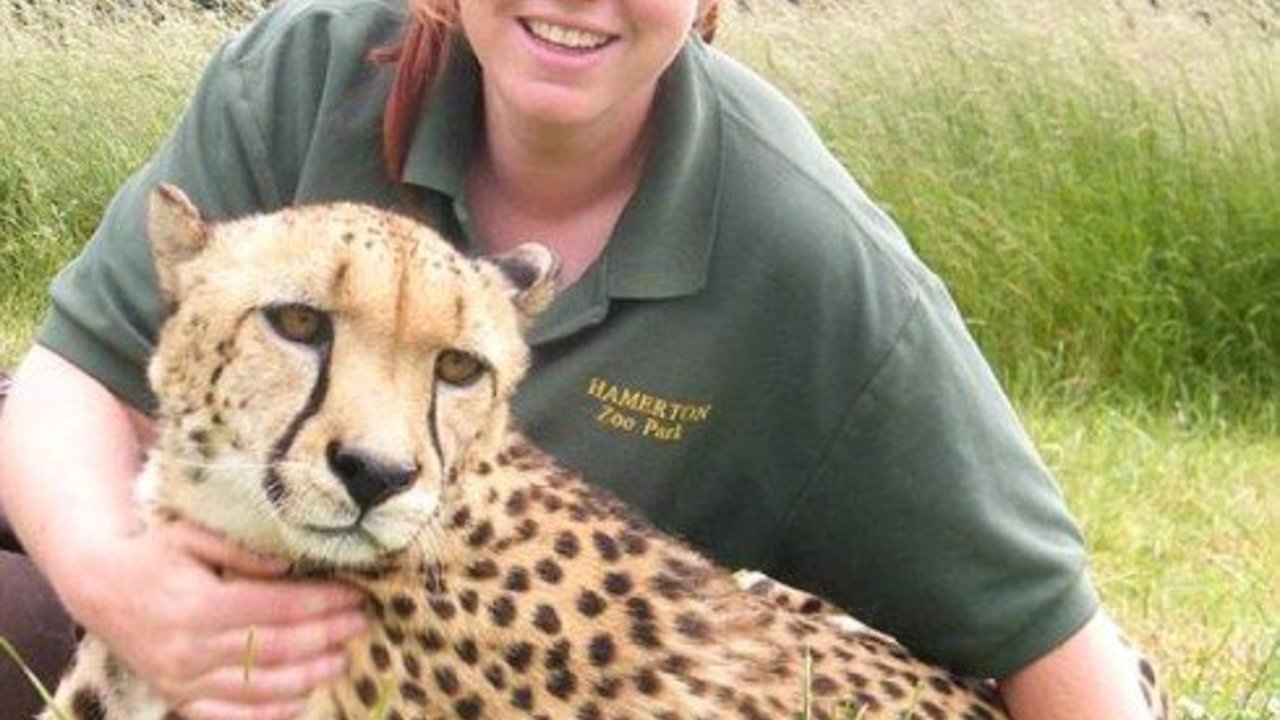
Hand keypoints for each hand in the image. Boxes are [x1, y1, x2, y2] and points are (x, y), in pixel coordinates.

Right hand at [67, 521, 366, 719]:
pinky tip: (302, 700)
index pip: (275, 607)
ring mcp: (182, 678)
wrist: (100, 587)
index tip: (355, 594)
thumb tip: (288, 562)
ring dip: (307, 677)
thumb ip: (238, 547)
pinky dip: (268, 713)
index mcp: (197, 603)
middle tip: (360, 624)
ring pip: (257, 687)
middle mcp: (190, 647)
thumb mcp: (190, 534)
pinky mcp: (176, 696)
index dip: (321, 602)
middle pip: (273, 648)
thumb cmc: (155, 553)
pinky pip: (227, 715)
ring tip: (342, 660)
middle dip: (325, 637)